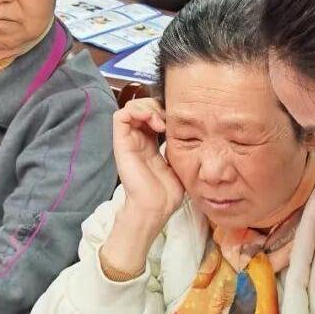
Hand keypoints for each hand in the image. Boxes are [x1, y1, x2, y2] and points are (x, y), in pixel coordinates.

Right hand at [112, 97, 183, 225]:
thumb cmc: (167, 193)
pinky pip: (120, 116)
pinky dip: (136, 111)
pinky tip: (152, 121)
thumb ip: (180, 149)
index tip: (179, 122)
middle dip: (157, 106)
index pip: (153, 116)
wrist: (155, 207)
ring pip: (130, 108)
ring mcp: (128, 141)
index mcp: (150, 145)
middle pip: (141, 108)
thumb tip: (195, 138)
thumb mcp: (179, 165)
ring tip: (160, 122)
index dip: (164, 112)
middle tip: (169, 120)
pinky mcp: (121, 143)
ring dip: (147, 107)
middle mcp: (138, 140)